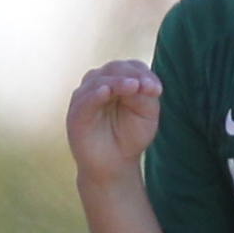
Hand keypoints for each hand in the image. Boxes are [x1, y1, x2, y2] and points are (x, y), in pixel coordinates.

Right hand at [64, 63, 163, 187]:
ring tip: (133, 86)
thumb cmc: (131, 137)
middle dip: (132, 75)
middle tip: (147, 87)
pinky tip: (106, 92)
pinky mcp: (76, 112)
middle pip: (115, 69)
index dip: (143, 74)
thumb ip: (145, 97)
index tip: (156, 90)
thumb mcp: (146, 115)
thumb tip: (141, 83)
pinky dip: (95, 94)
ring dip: (117, 82)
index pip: (131, 67)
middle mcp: (101, 83)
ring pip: (99, 80)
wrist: (114, 165)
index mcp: (120, 80)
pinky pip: (84, 99)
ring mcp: (87, 96)